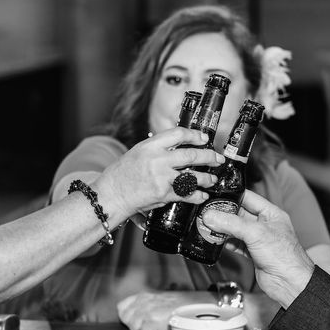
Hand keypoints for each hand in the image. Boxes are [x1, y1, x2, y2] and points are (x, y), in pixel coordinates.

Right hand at [93, 128, 223, 217]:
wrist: (112, 194)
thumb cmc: (122, 174)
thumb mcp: (138, 152)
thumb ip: (158, 148)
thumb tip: (178, 145)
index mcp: (150, 146)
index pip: (178, 134)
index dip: (195, 135)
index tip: (204, 138)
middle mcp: (157, 160)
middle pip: (191, 155)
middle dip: (209, 157)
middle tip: (217, 158)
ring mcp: (162, 178)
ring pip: (193, 176)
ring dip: (207, 178)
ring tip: (213, 179)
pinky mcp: (164, 194)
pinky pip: (187, 194)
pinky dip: (197, 195)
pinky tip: (202, 195)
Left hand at [117, 291, 210, 329]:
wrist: (191, 306)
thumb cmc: (176, 305)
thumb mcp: (155, 300)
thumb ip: (142, 305)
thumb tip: (131, 316)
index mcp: (142, 296)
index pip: (121, 308)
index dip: (125, 317)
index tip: (133, 321)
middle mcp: (144, 302)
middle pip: (126, 319)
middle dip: (133, 325)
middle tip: (143, 326)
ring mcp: (149, 310)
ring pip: (133, 326)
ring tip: (151, 327)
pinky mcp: (154, 320)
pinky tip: (156, 329)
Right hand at [202, 190, 313, 308]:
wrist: (289, 283)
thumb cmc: (285, 256)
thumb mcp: (256, 233)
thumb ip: (231, 224)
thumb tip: (212, 216)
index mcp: (271, 213)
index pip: (248, 198)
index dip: (232, 196)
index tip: (215, 197)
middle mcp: (265, 224)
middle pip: (239, 214)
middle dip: (224, 214)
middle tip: (208, 214)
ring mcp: (259, 239)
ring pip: (236, 229)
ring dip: (223, 229)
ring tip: (209, 227)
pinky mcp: (253, 253)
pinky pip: (236, 243)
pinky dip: (227, 243)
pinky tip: (218, 241)